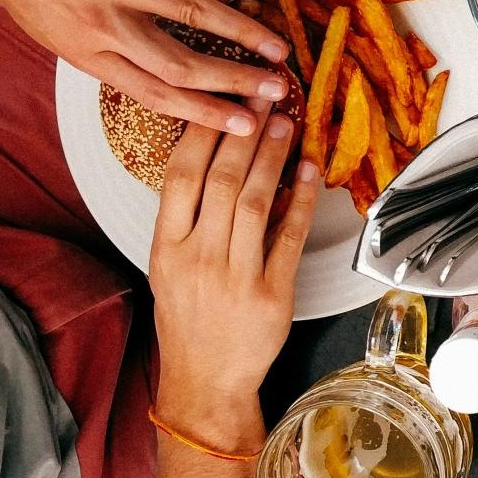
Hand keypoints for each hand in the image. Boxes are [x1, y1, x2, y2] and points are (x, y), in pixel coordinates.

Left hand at [0, 0, 289, 134]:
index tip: (245, 126)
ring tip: (278, 45)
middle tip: (278, 91)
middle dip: (235, 81)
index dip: (206, 114)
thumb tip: (150, 62)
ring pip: (189, 12)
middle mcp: (104, 24)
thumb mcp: (56, 31)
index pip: (157, 94)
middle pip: (181, 64)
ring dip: (240, 29)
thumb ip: (104, 47)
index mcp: (90, 54)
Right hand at [150, 111, 317, 406]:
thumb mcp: (169, 267)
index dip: (203, 133)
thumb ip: (187, 219)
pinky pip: (290, 237)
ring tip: (285, 124)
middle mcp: (198, 258)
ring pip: (256, 202)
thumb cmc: (188, 320)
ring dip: (273, 158)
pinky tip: (310, 172)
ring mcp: (236, 276)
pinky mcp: (272, 294)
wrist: (205, 380)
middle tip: (263, 97)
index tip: (221, 100)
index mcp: (166, 248)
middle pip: (222, 181)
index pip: (180, 176)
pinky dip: (302, 201)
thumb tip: (217, 161)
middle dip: (244, 133)